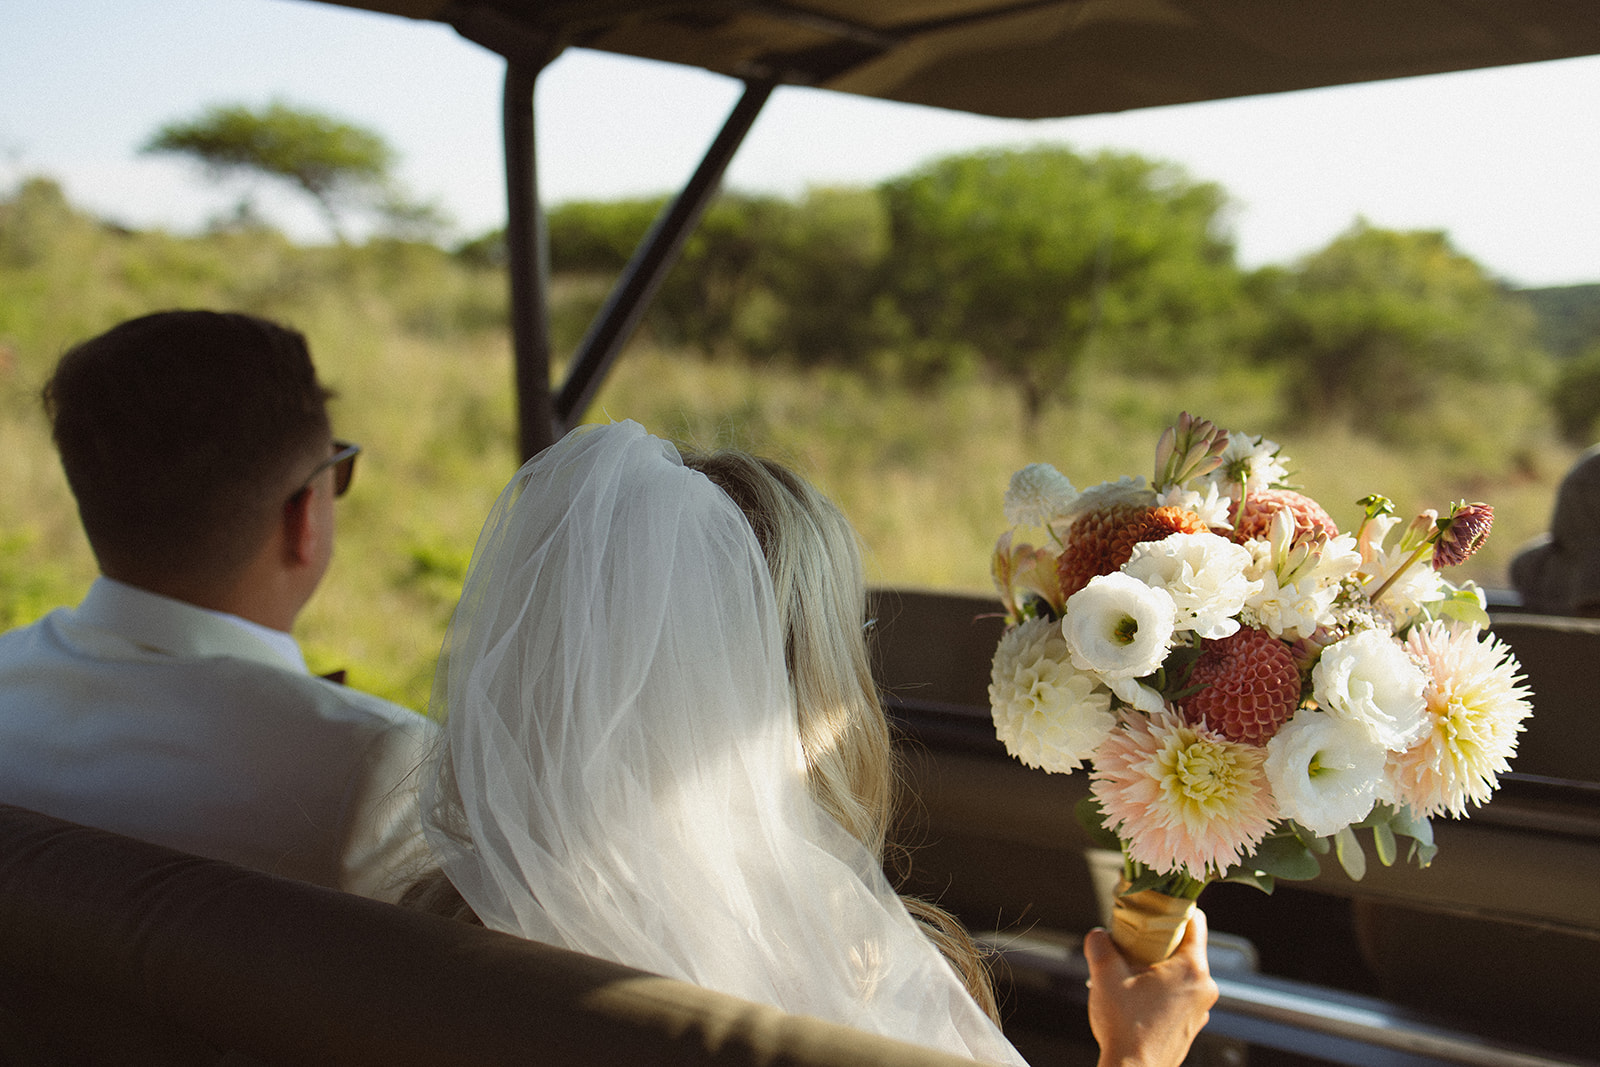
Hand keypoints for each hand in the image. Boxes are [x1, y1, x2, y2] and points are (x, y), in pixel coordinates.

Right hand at [1085, 907, 1218, 1066]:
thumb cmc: (1126, 1029)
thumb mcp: (1105, 976)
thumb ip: (1100, 945)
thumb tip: (1098, 934)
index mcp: (1191, 968)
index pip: (1195, 920)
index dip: (1173, 908)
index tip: (1154, 907)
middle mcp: (1204, 987)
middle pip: (1185, 947)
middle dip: (1157, 941)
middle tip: (1131, 943)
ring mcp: (1200, 1008)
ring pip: (1181, 972)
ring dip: (1157, 967)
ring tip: (1129, 974)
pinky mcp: (1191, 1025)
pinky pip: (1179, 995)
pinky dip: (1161, 990)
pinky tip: (1136, 999)